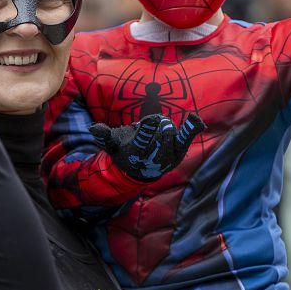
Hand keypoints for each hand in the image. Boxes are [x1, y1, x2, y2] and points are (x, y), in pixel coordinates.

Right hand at [90, 113, 204, 181]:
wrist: (141, 170)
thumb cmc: (124, 151)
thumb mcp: (112, 144)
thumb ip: (104, 135)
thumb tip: (93, 128)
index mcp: (137, 154)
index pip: (143, 142)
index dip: (148, 130)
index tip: (152, 120)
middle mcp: (154, 158)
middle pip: (159, 133)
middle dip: (156, 123)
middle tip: (151, 123)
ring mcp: (169, 156)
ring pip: (170, 133)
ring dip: (164, 125)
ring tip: (157, 127)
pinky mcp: (179, 152)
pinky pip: (186, 138)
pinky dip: (191, 129)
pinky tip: (196, 120)